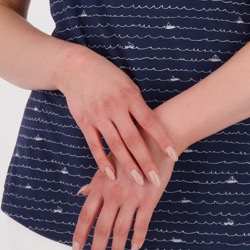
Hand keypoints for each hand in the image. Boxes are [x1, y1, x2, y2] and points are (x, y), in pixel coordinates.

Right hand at [61, 47, 177, 184]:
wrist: (76, 68)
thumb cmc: (107, 76)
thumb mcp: (127, 84)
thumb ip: (137, 105)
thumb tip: (151, 126)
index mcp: (130, 96)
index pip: (150, 122)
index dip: (162, 140)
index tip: (173, 155)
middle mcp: (115, 107)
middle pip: (134, 139)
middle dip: (146, 161)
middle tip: (156, 179)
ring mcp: (99, 115)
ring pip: (116, 145)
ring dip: (128, 165)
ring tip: (139, 181)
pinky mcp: (84, 122)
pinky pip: (95, 145)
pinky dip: (103, 161)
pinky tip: (112, 174)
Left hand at [72, 130, 175, 249]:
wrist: (154, 138)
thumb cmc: (130, 149)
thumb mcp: (107, 162)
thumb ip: (95, 182)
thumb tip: (81, 193)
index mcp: (101, 184)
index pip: (86, 215)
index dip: (80, 234)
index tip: (75, 249)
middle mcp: (113, 193)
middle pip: (102, 227)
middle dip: (97, 248)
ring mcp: (131, 197)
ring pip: (121, 229)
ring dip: (117, 247)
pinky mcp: (149, 198)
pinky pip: (141, 224)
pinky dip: (138, 238)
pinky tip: (134, 247)